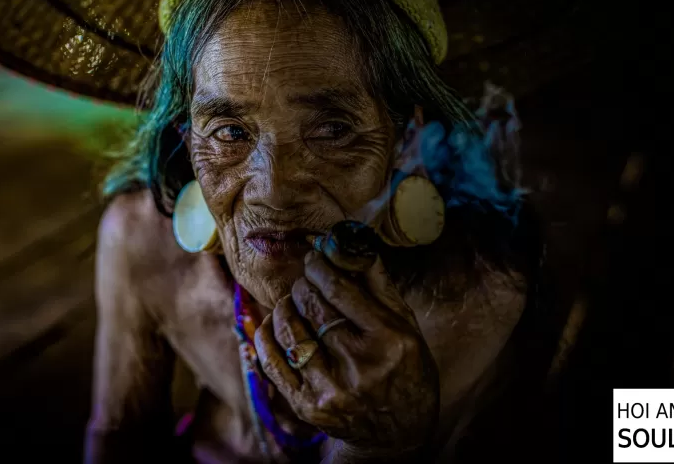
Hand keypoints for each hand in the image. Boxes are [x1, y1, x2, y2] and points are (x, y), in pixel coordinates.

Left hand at [254, 251, 439, 458]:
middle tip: (305, 283)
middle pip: (312, 306)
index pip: (340, 289)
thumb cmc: (404, 369)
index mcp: (390, 340)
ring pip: (289, 330)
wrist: (397, 433)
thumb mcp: (406, 326)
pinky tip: (275, 325)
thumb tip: (349, 242)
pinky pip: (272, 360)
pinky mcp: (308, 406)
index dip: (320, 267)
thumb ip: (377, 284)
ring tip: (293, 303)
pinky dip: (267, 335)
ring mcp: (332, 389)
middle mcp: (361, 365)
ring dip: (285, 308)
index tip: (314, 259)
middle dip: (303, 286)